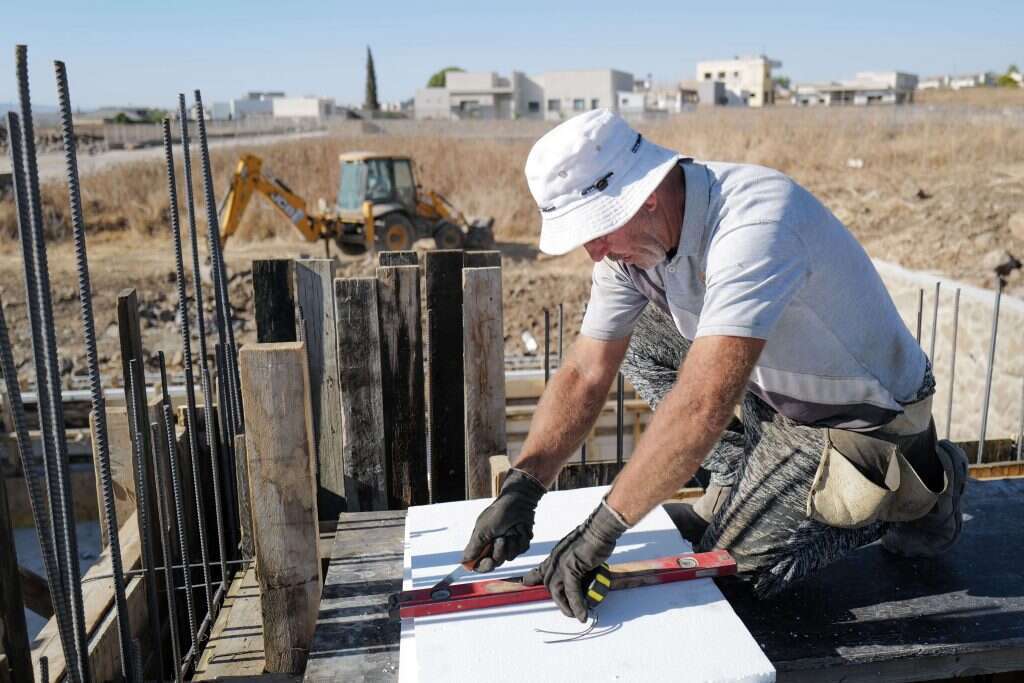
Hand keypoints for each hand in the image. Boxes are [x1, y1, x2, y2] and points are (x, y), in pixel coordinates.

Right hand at [461, 468, 545, 571]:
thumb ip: (474, 546)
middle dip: (499, 551)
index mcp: (483, 543)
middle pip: (496, 562)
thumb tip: (463, 561)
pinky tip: (520, 527)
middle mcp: (494, 545)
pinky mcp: (521, 542)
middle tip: (501, 538)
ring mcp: (509, 544)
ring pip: (510, 557)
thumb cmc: (498, 512)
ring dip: (511, 542)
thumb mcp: (483, 529)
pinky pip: (522, 549)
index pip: (479, 563)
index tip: (489, 562)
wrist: (519, 501)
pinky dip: (521, 538)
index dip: (483, 566)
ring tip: (510, 529)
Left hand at [523, 499, 629, 621]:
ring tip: (574, 615)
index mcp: (556, 555)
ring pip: (557, 591)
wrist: (600, 529)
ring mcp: (561, 564)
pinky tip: (582, 613)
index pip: (540, 569)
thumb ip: (574, 562)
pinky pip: (571, 591)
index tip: (526, 583)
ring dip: (566, 606)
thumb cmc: (593, 537)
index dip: (532, 578)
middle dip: (557, 600)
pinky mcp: (571, 568)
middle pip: (549, 585)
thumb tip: (581, 574)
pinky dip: (577, 604)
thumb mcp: (578, 550)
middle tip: (568, 610)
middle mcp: (555, 559)